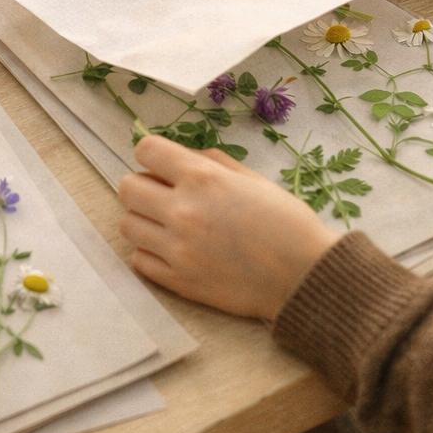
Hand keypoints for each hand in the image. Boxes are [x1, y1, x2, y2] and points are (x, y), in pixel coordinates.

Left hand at [117, 136, 339, 319]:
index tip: (163, 164)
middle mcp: (183, 211)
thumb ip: (212, 162)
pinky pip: (139, 260)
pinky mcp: (178, 281)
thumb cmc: (288, 223)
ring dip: (144, 220)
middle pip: (126, 188)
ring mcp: (177, 249)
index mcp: (203, 179)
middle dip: (143, 186)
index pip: (146, 150)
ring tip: (168, 225)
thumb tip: (181, 156)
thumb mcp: (254, 179)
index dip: (153, 154)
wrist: (306, 277)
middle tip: (163, 195)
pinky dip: (150, 253)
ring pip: (127, 225)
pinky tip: (173, 250)